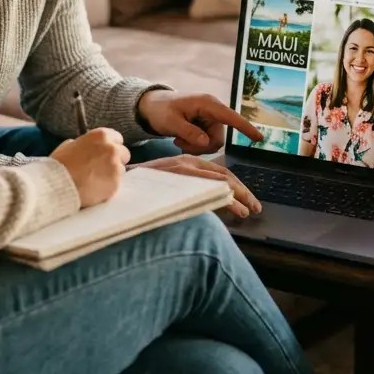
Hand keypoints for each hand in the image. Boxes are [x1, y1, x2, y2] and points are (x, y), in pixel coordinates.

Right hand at [52, 128, 129, 206]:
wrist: (58, 185)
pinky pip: (116, 184)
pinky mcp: (116, 184)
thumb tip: (89, 147)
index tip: (104, 152)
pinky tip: (95, 188)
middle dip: (115, 159)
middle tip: (102, 167)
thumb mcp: (70, 145)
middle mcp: (112, 149)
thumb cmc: (60, 164)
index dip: (110, 146)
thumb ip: (85, 143)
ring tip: (96, 180)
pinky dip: (108, 187)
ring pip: (121, 170)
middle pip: (123, 153)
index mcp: (101, 136)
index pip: (117, 137)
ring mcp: (116, 167)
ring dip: (112, 173)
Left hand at [136, 91, 262, 154]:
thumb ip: (189, 132)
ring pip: (212, 144)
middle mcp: (212, 111)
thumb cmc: (160, 109)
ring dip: (196, 147)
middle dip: (201, 146)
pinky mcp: (204, 127)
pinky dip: (194, 146)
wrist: (151, 107)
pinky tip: (181, 140)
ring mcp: (209, 120)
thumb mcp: (171, 121)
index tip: (259, 138)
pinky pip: (206, 144)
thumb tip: (206, 142)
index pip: (231, 117)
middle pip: (218, 138)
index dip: (245, 128)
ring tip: (178, 140)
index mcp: (207, 104)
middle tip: (180, 143)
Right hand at [138, 155, 262, 219]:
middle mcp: (187, 163)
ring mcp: (183, 169)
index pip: (218, 173)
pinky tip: (234, 207)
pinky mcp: (179, 177)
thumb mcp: (169, 186)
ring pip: (219, 180)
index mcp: (186, 163)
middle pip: (224, 175)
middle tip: (256, 207)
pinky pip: (207, 187)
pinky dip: (224, 197)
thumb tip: (207, 207)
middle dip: (243, 192)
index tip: (248, 201)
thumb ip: (187, 192)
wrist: (117, 182)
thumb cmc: (142, 188)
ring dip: (238, 195)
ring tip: (249, 210)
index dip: (235, 187)